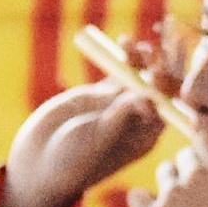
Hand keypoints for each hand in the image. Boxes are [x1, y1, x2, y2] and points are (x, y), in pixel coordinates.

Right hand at [0, 28, 174, 206]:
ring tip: (135, 44)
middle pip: (158, 88)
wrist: (38, 164)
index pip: (167, 107)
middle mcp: (138, 121)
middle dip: (162, 65)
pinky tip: (124, 42)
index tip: (162, 69)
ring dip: (142, 58)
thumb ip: (120, 116)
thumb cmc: (70, 162)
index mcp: (145, 138)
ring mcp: (119, 106)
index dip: (169, 86)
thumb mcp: (97, 140)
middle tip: (164, 44)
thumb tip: (147, 94)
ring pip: (138, 75)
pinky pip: (117, 72)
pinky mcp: (101, 95)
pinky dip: (122, 57)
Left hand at [132, 131, 207, 206]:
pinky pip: (137, 196)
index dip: (207, 151)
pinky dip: (143, 203)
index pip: (205, 138)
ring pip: (163, 173)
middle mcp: (194, 175)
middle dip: (191, 171)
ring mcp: (171, 195)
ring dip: (171, 186)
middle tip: (202, 197)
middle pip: (184, 156)